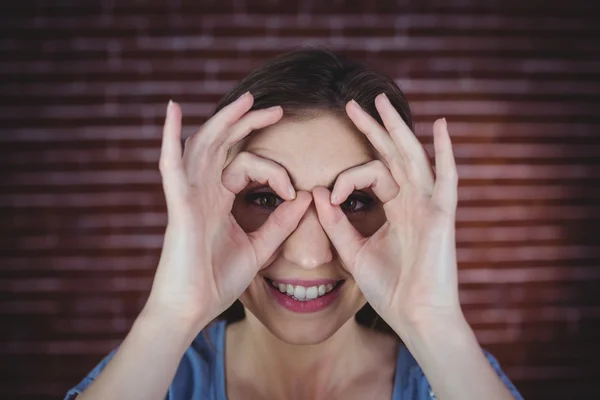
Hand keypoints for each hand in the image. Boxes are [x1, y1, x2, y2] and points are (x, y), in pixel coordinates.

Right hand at [143, 94, 311, 328]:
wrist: (192, 309)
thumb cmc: (217, 280)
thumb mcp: (258, 247)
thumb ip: (279, 223)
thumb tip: (304, 198)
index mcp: (219, 200)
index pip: (247, 165)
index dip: (275, 171)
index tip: (294, 191)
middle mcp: (203, 191)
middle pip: (223, 144)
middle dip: (248, 123)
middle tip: (276, 108)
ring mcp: (189, 195)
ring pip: (203, 145)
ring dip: (223, 120)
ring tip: (246, 100)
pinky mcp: (179, 205)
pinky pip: (170, 165)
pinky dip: (168, 136)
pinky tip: (172, 110)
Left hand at [313, 93, 460, 333]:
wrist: (415, 318)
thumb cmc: (390, 289)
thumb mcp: (354, 252)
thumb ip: (336, 223)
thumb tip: (316, 193)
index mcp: (395, 209)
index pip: (370, 173)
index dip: (345, 178)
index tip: (328, 197)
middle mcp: (413, 201)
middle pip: (392, 154)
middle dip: (373, 128)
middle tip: (354, 103)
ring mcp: (428, 206)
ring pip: (413, 157)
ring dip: (398, 128)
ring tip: (382, 102)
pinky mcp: (441, 217)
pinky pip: (447, 179)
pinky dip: (446, 153)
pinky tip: (442, 126)